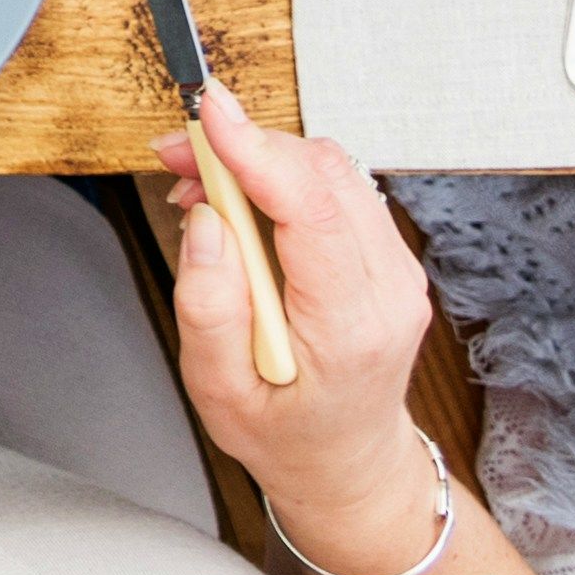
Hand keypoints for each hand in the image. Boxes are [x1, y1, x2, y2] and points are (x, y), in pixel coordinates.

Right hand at [156, 82, 451, 535]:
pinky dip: (282, 178)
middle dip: (244, 147)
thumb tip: (205, 222)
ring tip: (203, 193)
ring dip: (260, 160)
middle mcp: (388, 289)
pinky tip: (243, 210)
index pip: (313, 211)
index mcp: (350, 327)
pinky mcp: (387, 255)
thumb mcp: (219, 391)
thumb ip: (208, 307)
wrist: (348, 462)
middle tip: (177, 162)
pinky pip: (337, 188)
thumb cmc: (285, 435)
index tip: (209, 112)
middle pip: (323, 173)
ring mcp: (397, 269)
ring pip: (331, 170)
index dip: (257, 150)